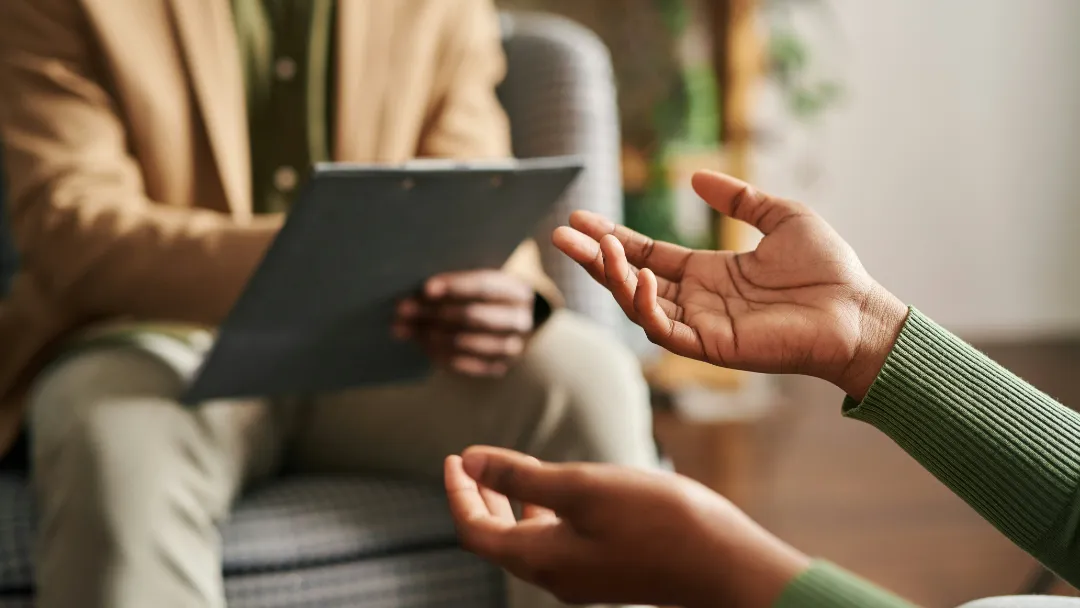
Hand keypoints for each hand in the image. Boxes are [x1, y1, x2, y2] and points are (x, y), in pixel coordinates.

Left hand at [395, 270, 534, 376]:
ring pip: (466, 342)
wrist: (508, 322)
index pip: (485, 285)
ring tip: (405, 329)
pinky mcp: (498, 367)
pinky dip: (439, 354)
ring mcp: (512, 347)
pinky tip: (420, 345)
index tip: (426, 289)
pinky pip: (464, 364)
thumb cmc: (484, 296)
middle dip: (433, 312)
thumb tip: (417, 291)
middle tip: (403, 310)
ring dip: (430, 335)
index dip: (455, 286)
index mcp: (518, 290)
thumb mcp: (479, 282)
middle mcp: (520, 320)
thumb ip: (455, 284)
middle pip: (473, 315)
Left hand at [445, 446, 809, 607]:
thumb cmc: (657, 520)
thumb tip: (469, 462)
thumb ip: (520, 475)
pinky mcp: (607, 572)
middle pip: (496, 539)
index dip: (458, 493)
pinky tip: (560, 491)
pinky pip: (557, 543)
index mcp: (540, 558)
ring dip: (511, 505)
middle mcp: (555, 576)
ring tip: (509, 470)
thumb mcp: (581, 486)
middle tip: (470, 463)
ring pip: (527, 541)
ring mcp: (582, 578)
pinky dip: (543, 514)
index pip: (475, 530)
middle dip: (480, 498)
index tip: (453, 457)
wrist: (724, 563)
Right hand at [552, 171, 907, 398]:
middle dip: (593, 257)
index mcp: (707, 274)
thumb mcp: (779, 216)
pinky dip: (644, 304)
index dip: (613, 237)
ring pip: (637, 304)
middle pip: (628, 278)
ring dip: (612, 276)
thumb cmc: (827, 269)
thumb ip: (738, 198)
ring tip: (596, 246)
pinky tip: (637, 274)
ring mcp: (700, 325)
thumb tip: (694, 176)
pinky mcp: (711, 346)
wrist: (856, 309)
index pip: (646, 255)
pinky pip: (664, 328)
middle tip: (559, 233)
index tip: (581, 217)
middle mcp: (695, 300)